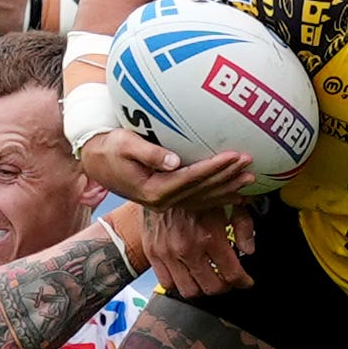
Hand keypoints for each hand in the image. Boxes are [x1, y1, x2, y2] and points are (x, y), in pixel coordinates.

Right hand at [80, 129, 254, 207]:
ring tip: (249, 179)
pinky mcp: (169, 198)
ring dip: (228, 188)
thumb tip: (173, 161)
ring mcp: (167, 203)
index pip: (191, 178)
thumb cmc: (111, 148)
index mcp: (154, 190)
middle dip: (227, 178)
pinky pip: (199, 200)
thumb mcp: (125, 145)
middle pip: (202, 190)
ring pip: (204, 198)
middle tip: (249, 165)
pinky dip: (218, 197)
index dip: (214, 167)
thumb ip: (149, 153)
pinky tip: (235, 194)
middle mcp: (163, 200)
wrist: (98, 162)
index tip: (233, 156)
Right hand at [144, 201, 255, 296]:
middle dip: (226, 286)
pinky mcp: (153, 254)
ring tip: (210, 279)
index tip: (246, 281)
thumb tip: (249, 249)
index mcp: (208, 235)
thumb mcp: (228, 200)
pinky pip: (168, 283)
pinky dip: (180, 283)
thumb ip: (243, 225)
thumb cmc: (197, 191)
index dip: (243, 281)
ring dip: (203, 288)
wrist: (163, 182)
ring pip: (190, 291)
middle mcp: (187, 248)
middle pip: (213, 288)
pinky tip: (189, 274)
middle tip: (229, 279)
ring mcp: (168, 254)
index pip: (232, 274)